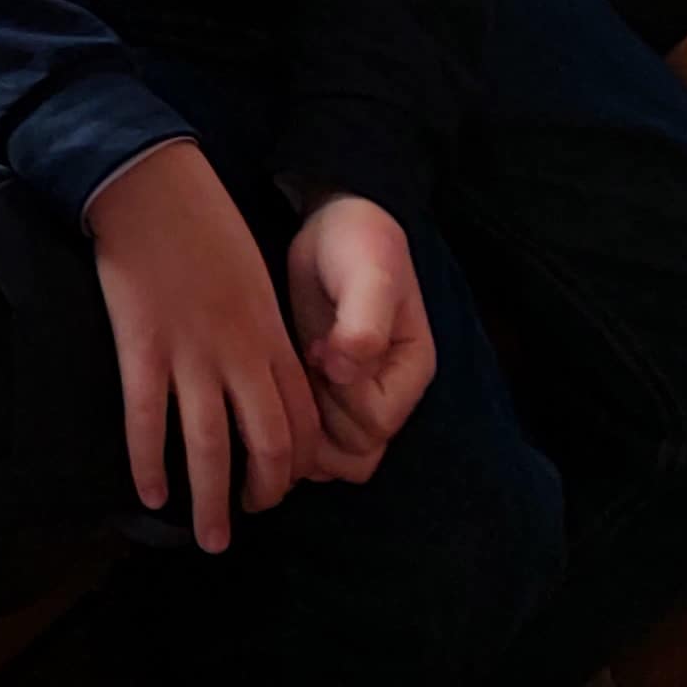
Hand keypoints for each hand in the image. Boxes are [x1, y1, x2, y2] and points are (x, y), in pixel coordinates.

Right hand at [86, 138, 315, 552]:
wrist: (153, 185)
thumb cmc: (205, 224)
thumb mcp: (254, 280)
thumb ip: (259, 333)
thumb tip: (259, 379)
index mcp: (271, 334)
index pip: (301, 418)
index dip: (297, 464)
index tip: (282, 486)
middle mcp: (240, 352)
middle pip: (268, 443)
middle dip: (264, 493)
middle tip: (248, 520)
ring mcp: (190, 353)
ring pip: (210, 446)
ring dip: (211, 502)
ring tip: (209, 538)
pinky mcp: (142, 347)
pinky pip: (147, 421)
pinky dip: (150, 465)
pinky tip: (151, 496)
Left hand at [281, 195, 434, 478]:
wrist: (333, 226)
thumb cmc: (359, 244)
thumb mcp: (368, 273)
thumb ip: (363, 323)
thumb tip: (344, 371)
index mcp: (410, 370)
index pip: (376, 424)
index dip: (341, 399)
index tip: (319, 351)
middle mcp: (390, 395)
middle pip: (357, 454)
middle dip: (318, 425)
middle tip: (297, 372)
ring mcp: (358, 401)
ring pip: (335, 460)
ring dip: (302, 436)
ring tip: (285, 381)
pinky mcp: (328, 399)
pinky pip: (314, 446)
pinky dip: (292, 432)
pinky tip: (276, 389)